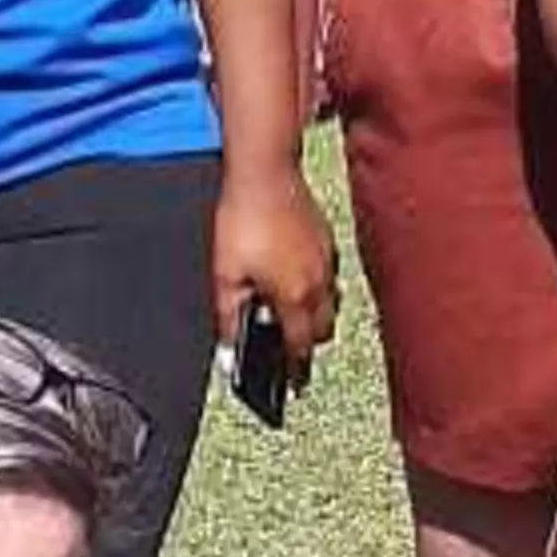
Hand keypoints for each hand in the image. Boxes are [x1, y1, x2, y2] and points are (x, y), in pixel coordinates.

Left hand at [212, 161, 339, 363]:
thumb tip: (229, 347)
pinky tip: (292, 275)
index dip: (296, 368)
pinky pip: (327, 274)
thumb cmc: (243, 221)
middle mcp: (318, 282)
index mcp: (295, 297)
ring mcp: (327, 259)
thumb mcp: (225, 276)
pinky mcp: (326, 238)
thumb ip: (229, 317)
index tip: (293, 383)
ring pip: (330, 301)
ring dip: (315, 313)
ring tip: (290, 311)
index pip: (301, 346)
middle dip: (308, 342)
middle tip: (289, 347)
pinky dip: (315, 285)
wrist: (265, 173)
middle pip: (324, 329)